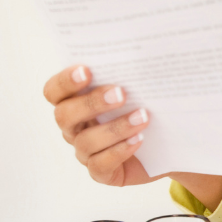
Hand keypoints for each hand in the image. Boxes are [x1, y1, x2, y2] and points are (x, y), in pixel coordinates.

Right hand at [43, 65, 156, 186]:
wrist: (167, 146)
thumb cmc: (146, 110)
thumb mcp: (137, 89)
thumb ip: (127, 73)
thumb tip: (139, 49)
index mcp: (75, 102)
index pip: (54, 91)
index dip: (65, 81)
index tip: (87, 70)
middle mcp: (75, 128)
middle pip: (65, 116)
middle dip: (91, 103)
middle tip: (121, 93)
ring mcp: (86, 152)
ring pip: (86, 142)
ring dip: (115, 128)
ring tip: (143, 117)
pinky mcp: (102, 172)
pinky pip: (100, 165)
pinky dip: (119, 151)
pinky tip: (139, 140)